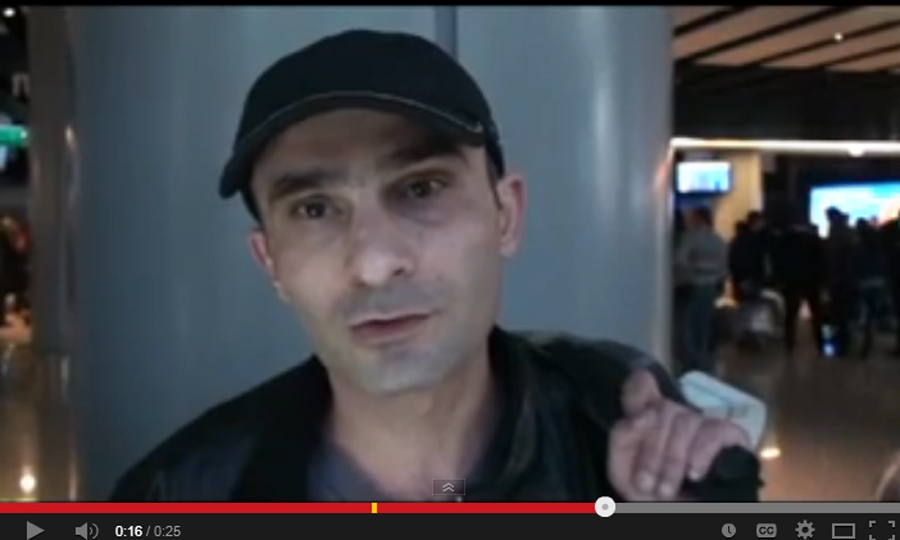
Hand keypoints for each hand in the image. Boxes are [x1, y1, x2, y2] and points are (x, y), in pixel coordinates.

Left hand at [608, 370, 749, 500]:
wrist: (679, 512)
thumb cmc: (651, 492)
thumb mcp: (623, 470)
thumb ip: (622, 439)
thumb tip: (639, 416)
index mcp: (647, 418)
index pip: (641, 385)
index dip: (638, 389)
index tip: (639, 415)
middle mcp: (675, 413)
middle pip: (662, 407)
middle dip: (651, 453)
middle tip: (646, 485)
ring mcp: (702, 421)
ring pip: (686, 420)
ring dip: (672, 461)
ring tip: (667, 490)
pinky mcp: (728, 433)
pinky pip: (715, 431)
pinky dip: (701, 453)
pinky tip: (693, 473)